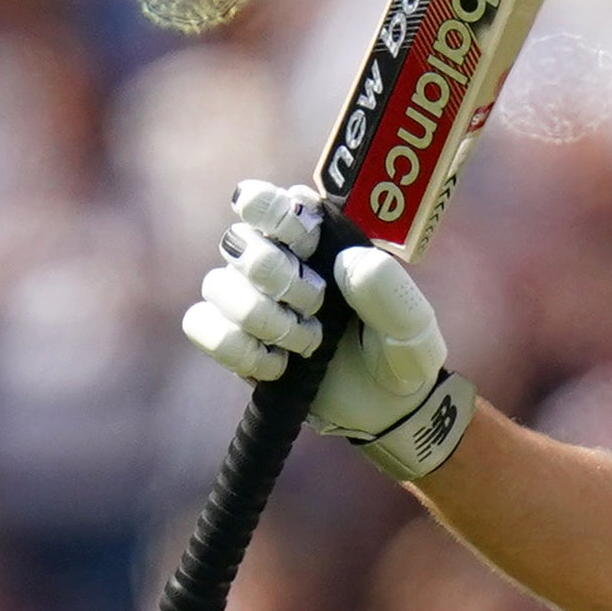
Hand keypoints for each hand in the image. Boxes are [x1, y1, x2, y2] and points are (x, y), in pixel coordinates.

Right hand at [182, 181, 470, 476]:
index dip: (273, 213)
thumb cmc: (400, 351)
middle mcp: (278, 261)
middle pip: (238, 242)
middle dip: (277, 279)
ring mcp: (251, 299)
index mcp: (318, 238)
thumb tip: (346, 261)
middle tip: (317, 307)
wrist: (387, 408)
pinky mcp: (235, 340)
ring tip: (306, 343)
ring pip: (216, 285)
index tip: (302, 244)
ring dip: (261, 318)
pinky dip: (238, 349)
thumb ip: (388, 288)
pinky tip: (277, 366)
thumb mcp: (410, 323)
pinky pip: (201, 326)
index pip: (271, 202)